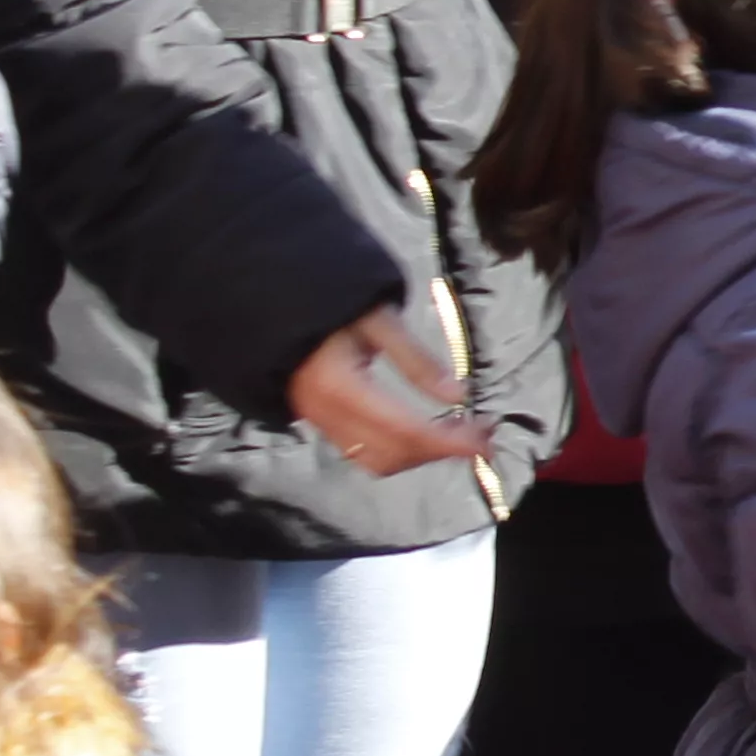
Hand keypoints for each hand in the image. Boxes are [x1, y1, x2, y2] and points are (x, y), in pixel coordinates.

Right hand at [290, 306, 484, 476]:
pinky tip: (424, 431)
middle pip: (391, 455)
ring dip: (419, 455)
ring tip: (457, 434)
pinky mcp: (317, 421)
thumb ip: (416, 359)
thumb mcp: (377, 317)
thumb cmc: (327, 297)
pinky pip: (360, 450)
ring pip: (375, 460)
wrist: (269, 295)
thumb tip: (458, 394)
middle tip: (480, 435)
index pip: (404, 430)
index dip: (449, 442)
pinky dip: (397, 449)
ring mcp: (317, 421)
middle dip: (438, 453)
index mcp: (340, 386)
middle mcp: (324, 413)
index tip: (486, 440)